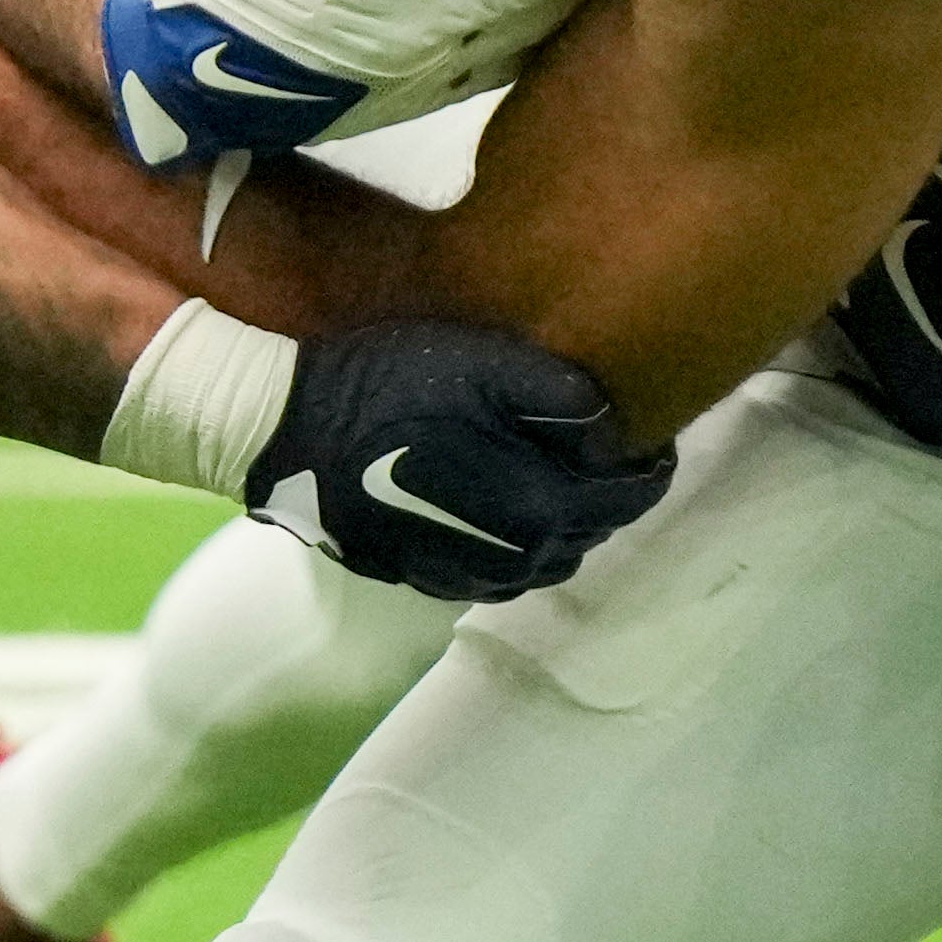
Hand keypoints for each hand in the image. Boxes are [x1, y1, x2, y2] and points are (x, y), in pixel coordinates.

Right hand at [246, 319, 673, 601]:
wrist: (285, 426)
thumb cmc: (385, 385)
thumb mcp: (482, 364)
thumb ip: (561, 397)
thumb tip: (616, 432)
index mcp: (536, 508)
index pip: (626, 499)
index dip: (648, 469)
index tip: (655, 438)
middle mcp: (510, 559)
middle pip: (590, 531)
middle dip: (610, 496)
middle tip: (611, 452)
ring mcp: (462, 576)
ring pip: (548, 558)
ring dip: (567, 522)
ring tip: (563, 476)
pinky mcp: (422, 576)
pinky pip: (500, 572)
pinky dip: (521, 542)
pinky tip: (507, 504)